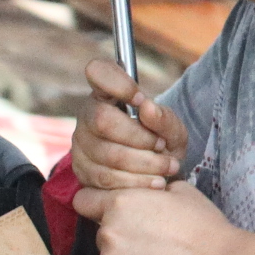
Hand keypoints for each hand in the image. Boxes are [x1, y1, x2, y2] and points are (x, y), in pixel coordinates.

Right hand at [75, 57, 189, 190]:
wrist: (156, 179)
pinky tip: (155, 182)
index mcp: (108, 94)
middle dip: (140, 137)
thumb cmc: (161, 145)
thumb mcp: (173, 130)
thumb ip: (164, 118)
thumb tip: (147, 107)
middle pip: (103, 120)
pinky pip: (106, 178)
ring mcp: (81, 144)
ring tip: (167, 166)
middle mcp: (88, 115)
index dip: (117, 82)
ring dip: (144, 164)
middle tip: (162, 145)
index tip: (140, 98)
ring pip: (107, 154)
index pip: (98, 72)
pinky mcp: (82, 171)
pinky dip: (136, 182)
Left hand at [79, 176, 234, 254]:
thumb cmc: (202, 224)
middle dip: (116, 230)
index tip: (110, 208)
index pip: (83, 199)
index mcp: (120, 201)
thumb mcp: (179, 190)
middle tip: (145, 235)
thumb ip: (152, 189)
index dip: (96, 202)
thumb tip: (146, 190)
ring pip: (107, 252)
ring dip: (122, 252)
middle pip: (98, 228)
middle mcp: (109, 229)